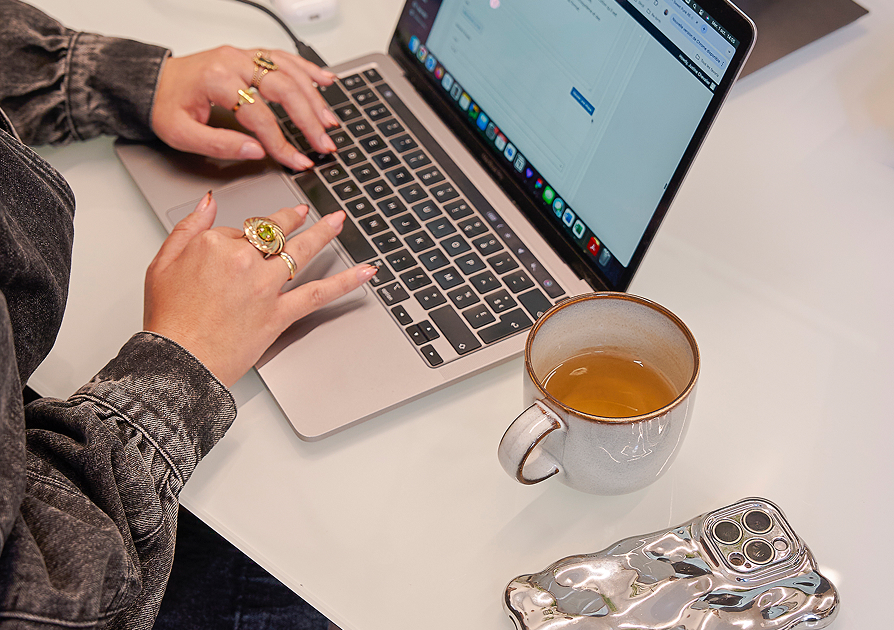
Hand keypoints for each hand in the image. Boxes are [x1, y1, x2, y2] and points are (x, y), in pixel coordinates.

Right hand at [143, 193, 376, 386]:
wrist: (178, 361)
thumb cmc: (168, 319)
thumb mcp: (161, 262)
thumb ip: (188, 226)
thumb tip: (208, 202)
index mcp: (214, 244)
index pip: (239, 231)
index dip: (240, 239)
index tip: (241, 246)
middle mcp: (244, 261)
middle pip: (274, 233)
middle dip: (291, 219)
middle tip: (304, 212)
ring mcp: (265, 286)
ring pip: (301, 252)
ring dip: (324, 233)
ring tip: (337, 221)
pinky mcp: (280, 313)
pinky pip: (319, 293)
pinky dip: (346, 282)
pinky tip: (365, 271)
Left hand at [151, 46, 339, 170]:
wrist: (153, 83)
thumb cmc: (166, 107)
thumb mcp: (182, 134)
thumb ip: (220, 144)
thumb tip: (256, 152)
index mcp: (217, 80)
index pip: (259, 115)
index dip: (281, 142)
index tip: (297, 161)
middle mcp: (233, 62)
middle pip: (283, 88)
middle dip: (308, 119)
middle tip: (324, 143)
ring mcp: (243, 56)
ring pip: (289, 71)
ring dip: (314, 97)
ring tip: (329, 121)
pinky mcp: (249, 56)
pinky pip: (284, 58)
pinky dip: (308, 70)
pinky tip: (325, 81)